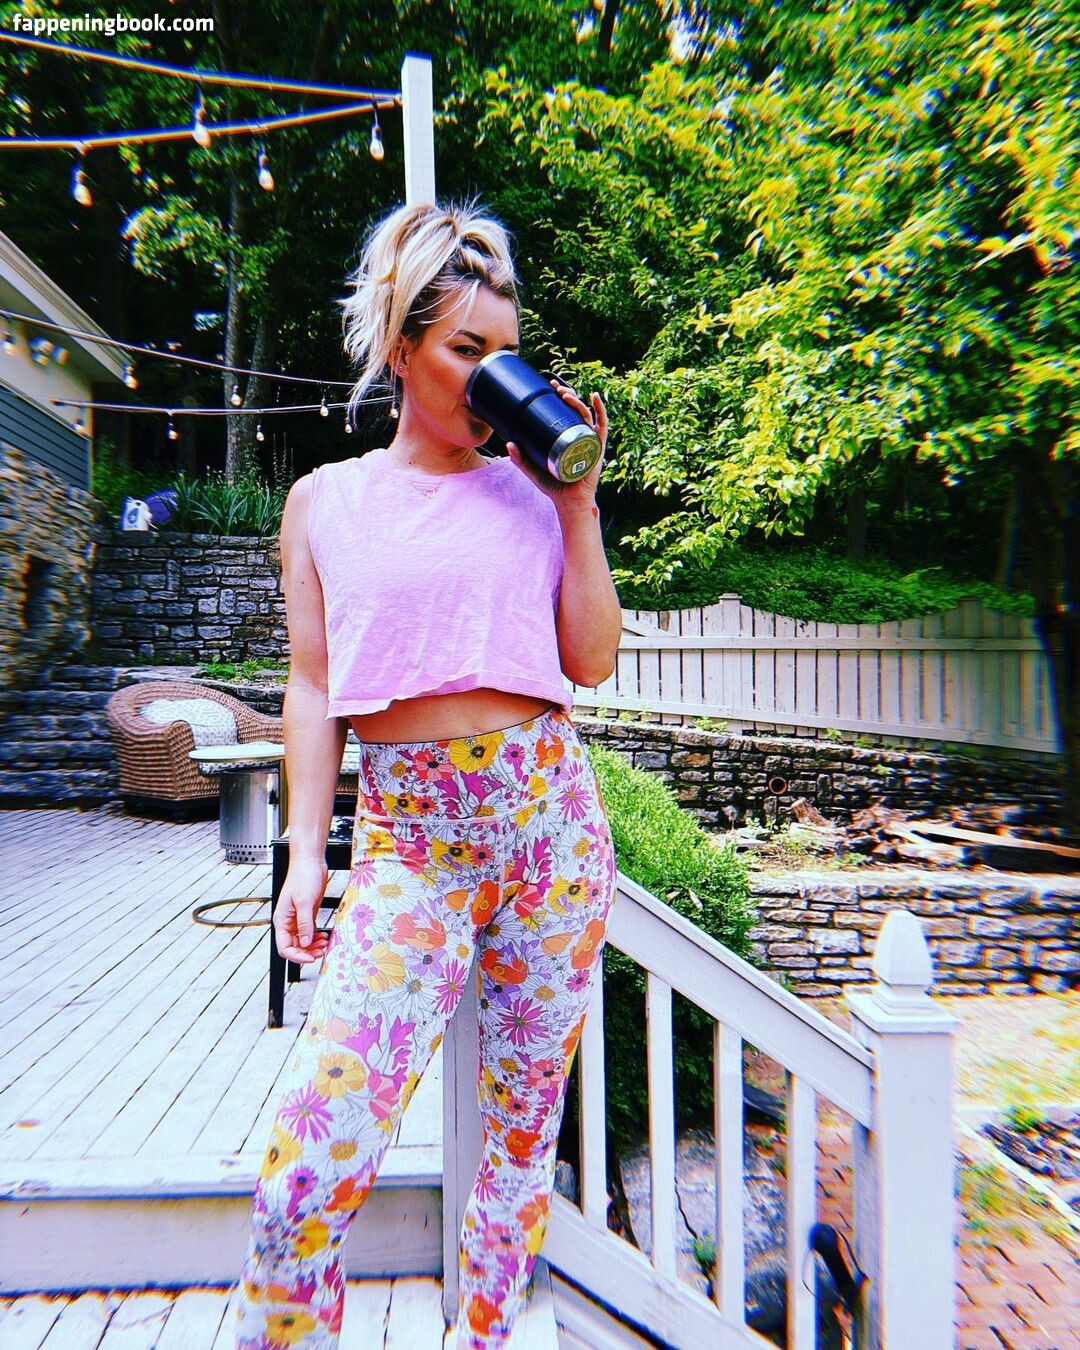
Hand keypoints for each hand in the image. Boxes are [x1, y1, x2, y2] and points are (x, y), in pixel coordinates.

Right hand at [274, 858, 331, 963]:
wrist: (310, 861)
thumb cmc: (304, 876)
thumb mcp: (305, 901)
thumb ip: (304, 924)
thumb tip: (305, 943)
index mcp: (282, 920)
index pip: (284, 947)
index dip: (297, 956)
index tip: (310, 958)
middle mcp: (288, 921)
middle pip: (294, 946)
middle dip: (307, 952)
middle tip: (321, 951)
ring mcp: (298, 918)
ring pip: (303, 940)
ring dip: (313, 945)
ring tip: (324, 944)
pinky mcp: (307, 913)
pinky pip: (310, 931)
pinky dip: (316, 937)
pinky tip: (324, 936)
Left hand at [505, 377, 607, 510]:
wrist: (569, 502)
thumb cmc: (554, 487)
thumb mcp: (533, 470)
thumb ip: (520, 459)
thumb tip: (508, 443)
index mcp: (565, 437)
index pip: (564, 412)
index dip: (559, 396)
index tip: (550, 385)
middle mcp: (578, 436)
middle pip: (576, 409)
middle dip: (568, 394)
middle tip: (556, 388)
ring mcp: (589, 440)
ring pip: (586, 414)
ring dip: (578, 401)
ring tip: (566, 395)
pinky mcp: (597, 447)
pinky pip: (601, 426)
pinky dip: (600, 411)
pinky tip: (594, 398)